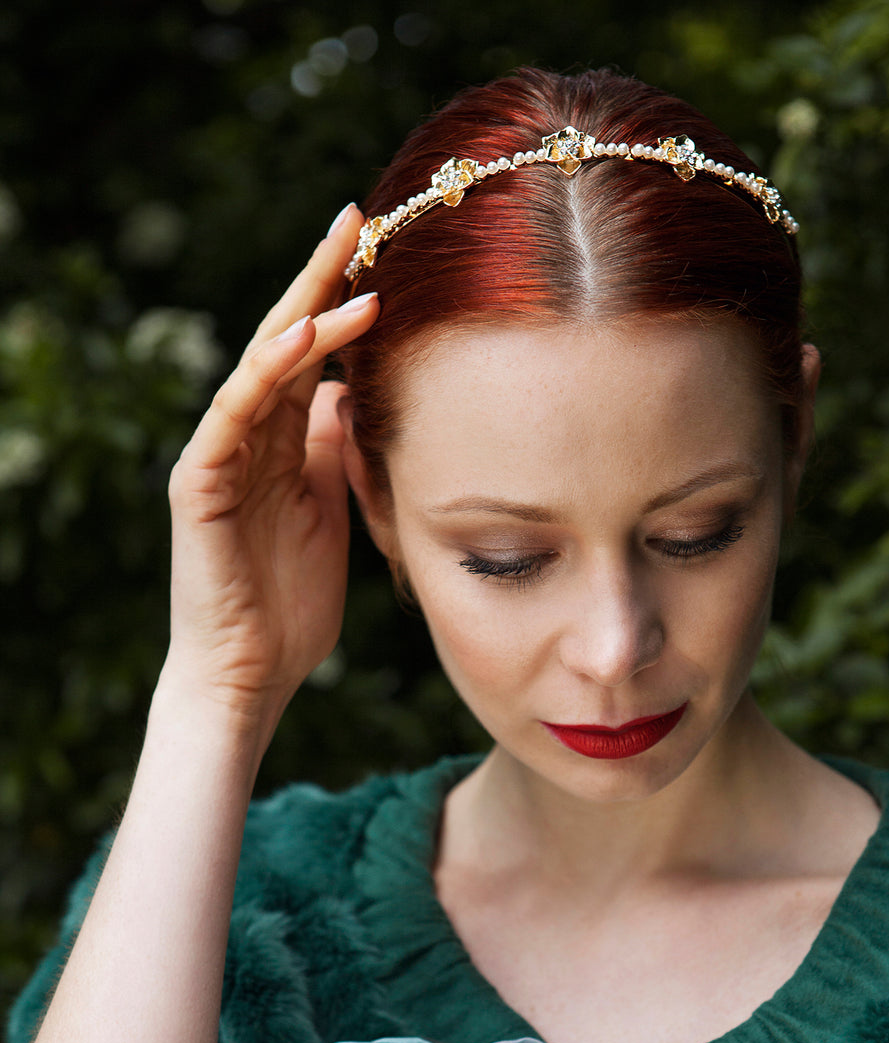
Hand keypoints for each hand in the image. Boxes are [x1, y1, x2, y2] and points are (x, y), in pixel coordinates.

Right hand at [162, 204, 378, 744]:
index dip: (342, 302)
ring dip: (303, 316)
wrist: (252, 676)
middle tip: (360, 217)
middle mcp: (245, 440)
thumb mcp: (334, 513)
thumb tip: (356, 396)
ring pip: (257, 368)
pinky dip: (261, 378)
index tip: (386, 252)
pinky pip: (230, 419)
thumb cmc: (293, 606)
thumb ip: (338, 453)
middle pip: (283, 341)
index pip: (310, 356)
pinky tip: (299, 342)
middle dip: (319, 279)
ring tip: (349, 269)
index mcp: (279, 444)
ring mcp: (219, 460)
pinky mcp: (200, 488)